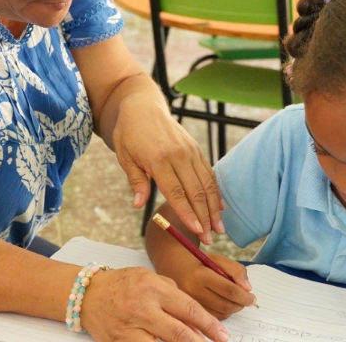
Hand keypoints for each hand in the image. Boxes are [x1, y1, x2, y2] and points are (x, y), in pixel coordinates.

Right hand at [83, 267, 230, 341]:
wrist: (86, 294)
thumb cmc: (122, 284)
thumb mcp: (149, 277)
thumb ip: (172, 293)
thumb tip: (196, 320)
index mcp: (153, 287)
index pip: (188, 309)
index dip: (209, 325)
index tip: (222, 335)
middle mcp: (143, 307)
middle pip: (180, 332)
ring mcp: (130, 327)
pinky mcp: (120, 341)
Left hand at [112, 94, 223, 243]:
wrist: (143, 106)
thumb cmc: (129, 133)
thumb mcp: (125, 157)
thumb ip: (136, 181)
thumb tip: (139, 205)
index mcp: (158, 159)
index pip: (176, 192)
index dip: (187, 213)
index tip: (196, 231)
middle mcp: (178, 155)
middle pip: (196, 192)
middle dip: (205, 218)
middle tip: (209, 240)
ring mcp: (190, 151)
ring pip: (207, 184)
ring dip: (214, 208)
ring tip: (219, 229)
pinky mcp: (196, 149)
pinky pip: (209, 173)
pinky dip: (216, 192)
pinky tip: (220, 208)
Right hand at [159, 251, 256, 319]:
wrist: (173, 266)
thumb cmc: (199, 262)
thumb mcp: (217, 258)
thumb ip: (235, 270)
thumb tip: (248, 288)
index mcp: (200, 274)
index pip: (229, 290)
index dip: (245, 296)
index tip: (253, 297)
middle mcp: (192, 291)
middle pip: (226, 305)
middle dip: (241, 304)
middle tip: (247, 299)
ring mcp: (189, 304)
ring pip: (221, 314)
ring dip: (233, 309)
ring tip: (234, 300)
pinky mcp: (188, 312)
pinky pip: (213, 318)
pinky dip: (223, 313)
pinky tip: (223, 303)